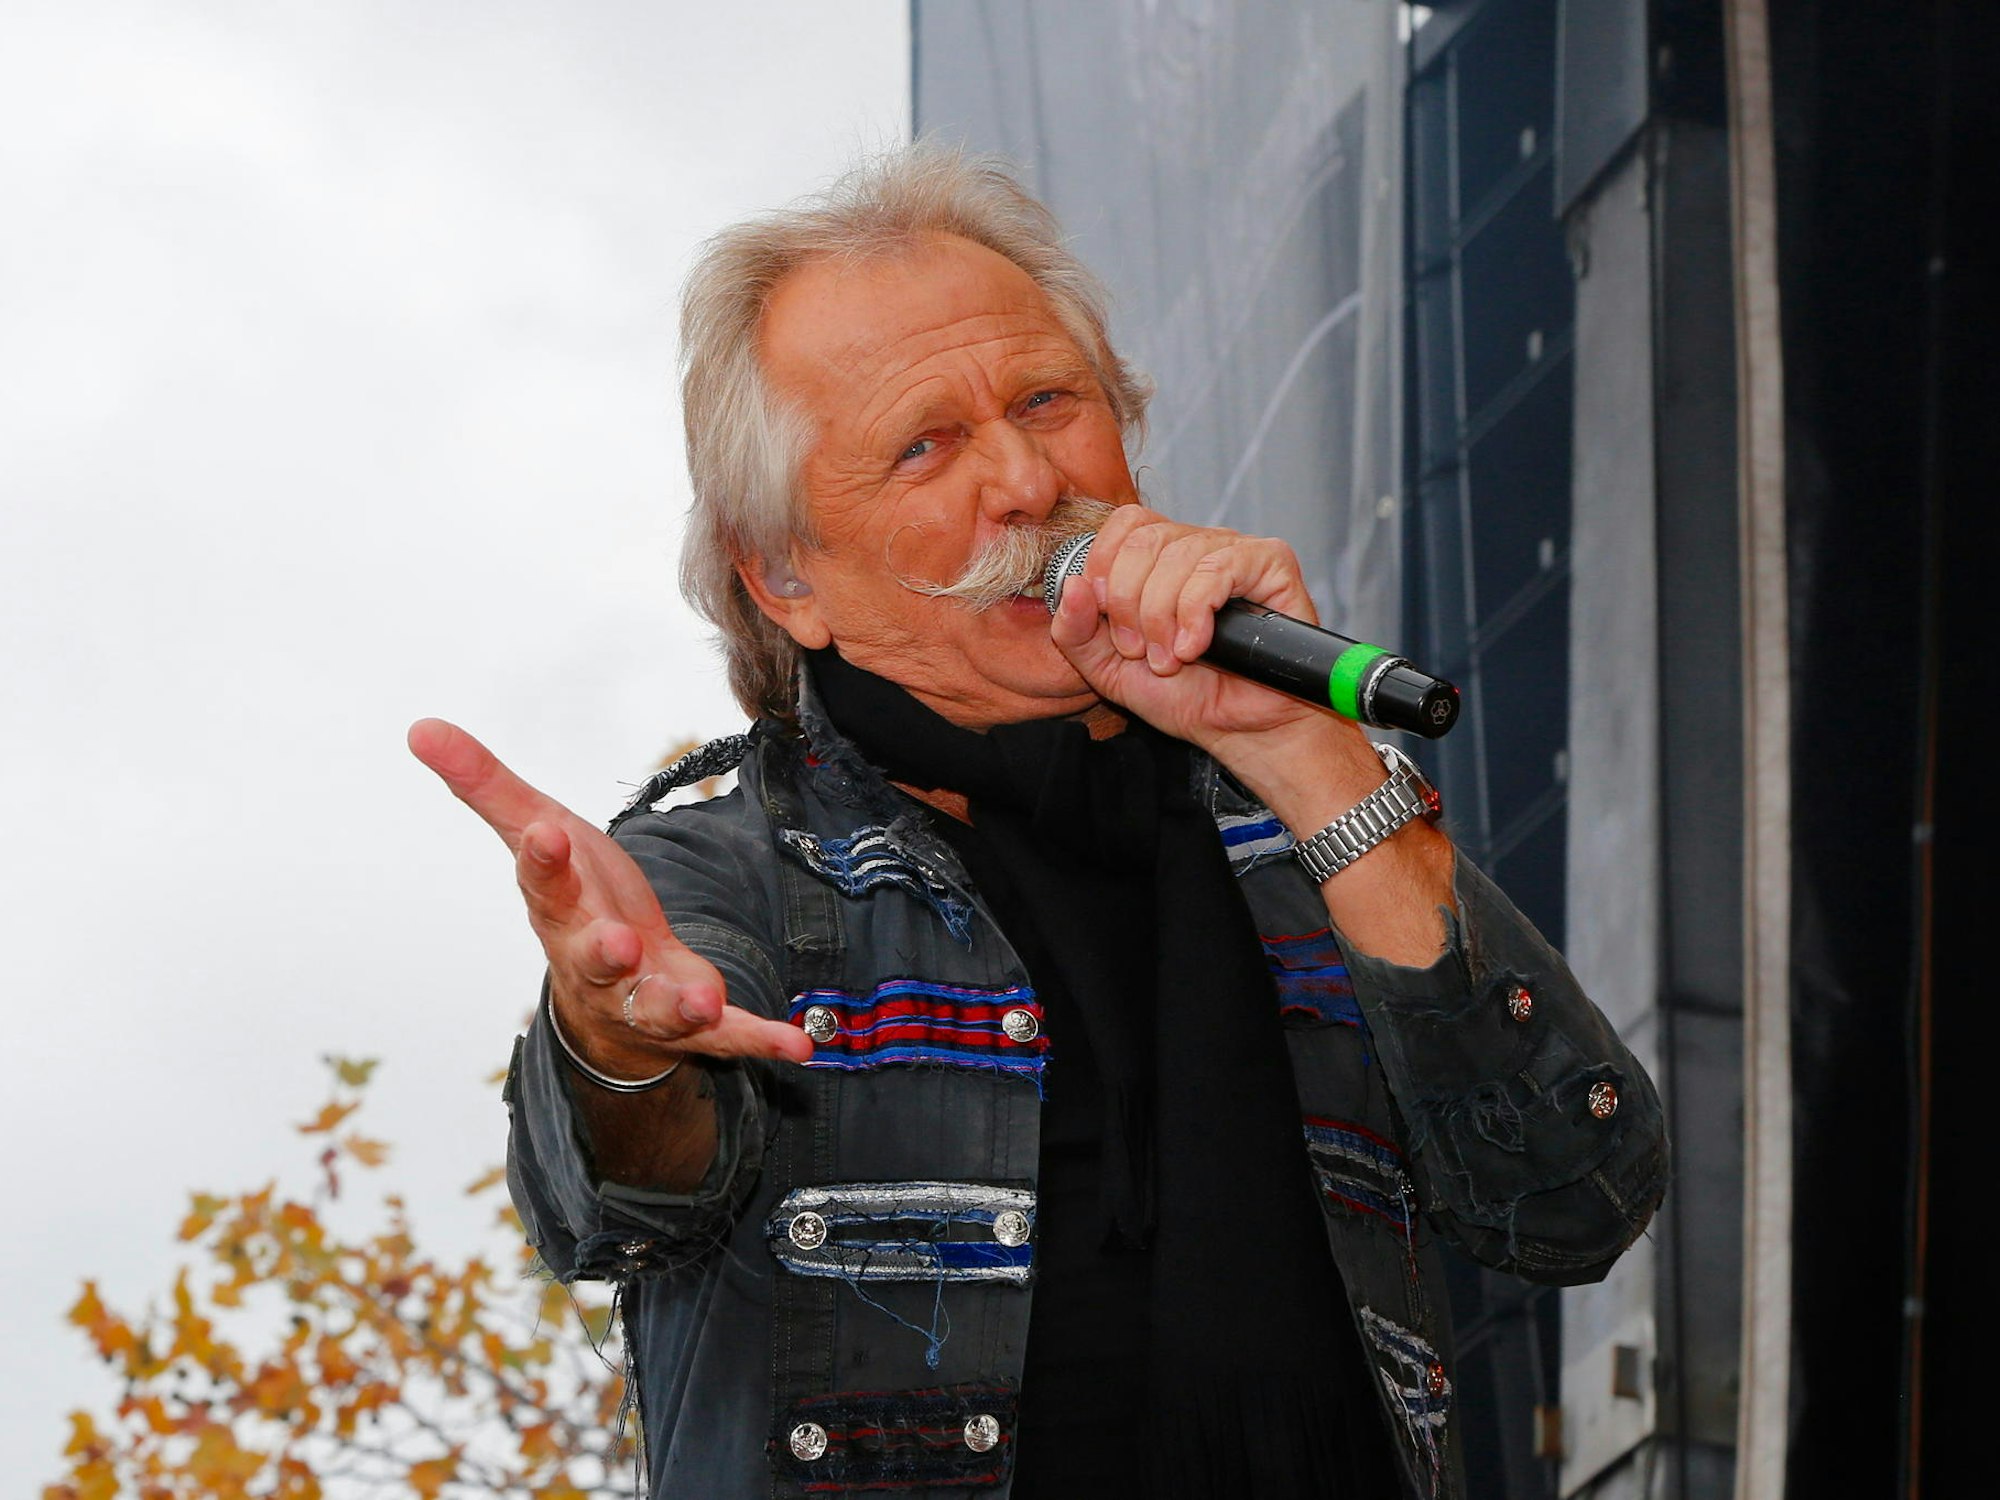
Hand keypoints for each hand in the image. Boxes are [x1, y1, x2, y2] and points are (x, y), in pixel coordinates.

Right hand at [407, 719, 813, 1072]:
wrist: (608, 992)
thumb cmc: (576, 901)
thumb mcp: (538, 834)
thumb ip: (488, 786)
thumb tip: (421, 727)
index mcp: (560, 910)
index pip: (545, 883)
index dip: (543, 862)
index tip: (545, 832)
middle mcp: (597, 962)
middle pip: (595, 957)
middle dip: (603, 950)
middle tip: (616, 939)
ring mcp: (645, 998)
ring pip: (658, 1007)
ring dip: (680, 1004)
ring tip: (704, 999)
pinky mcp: (696, 1024)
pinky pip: (730, 1037)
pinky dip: (761, 1040)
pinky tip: (799, 1043)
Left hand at [1047, 505, 1362, 761]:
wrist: (1237, 729)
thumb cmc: (1183, 695)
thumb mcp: (1107, 669)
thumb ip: (1075, 631)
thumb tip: (1072, 585)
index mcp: (1162, 558)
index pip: (1126, 523)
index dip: (1105, 566)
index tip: (1106, 618)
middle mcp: (1200, 545)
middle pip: (1146, 540)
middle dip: (1130, 603)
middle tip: (1140, 650)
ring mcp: (1237, 551)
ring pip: (1180, 556)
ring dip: (1163, 616)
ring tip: (1172, 658)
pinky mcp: (1271, 565)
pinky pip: (1219, 568)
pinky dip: (1196, 611)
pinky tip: (1196, 647)